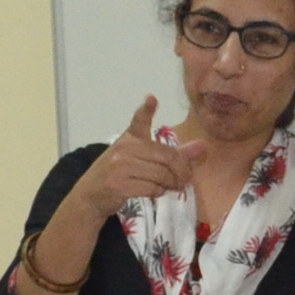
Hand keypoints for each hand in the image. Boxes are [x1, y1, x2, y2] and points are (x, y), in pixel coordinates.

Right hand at [69, 96, 205, 231]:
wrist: (92, 195)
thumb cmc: (121, 174)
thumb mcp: (143, 160)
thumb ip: (175, 154)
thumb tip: (203, 147)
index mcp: (130, 138)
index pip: (138, 121)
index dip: (146, 110)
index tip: (152, 99)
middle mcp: (125, 148)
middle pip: (167, 157)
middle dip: (181, 171)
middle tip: (185, 180)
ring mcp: (120, 166)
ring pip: (161, 175)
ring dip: (171, 185)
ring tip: (170, 187)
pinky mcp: (119, 185)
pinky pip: (152, 188)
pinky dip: (159, 193)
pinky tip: (156, 192)